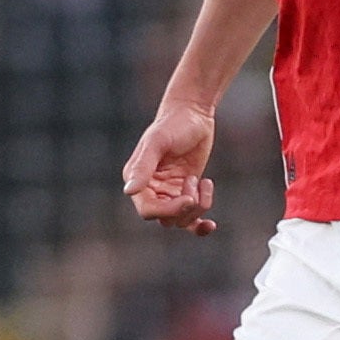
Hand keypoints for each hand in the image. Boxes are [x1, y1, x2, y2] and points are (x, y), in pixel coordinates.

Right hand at [122, 99, 220, 234]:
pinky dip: (199, 225)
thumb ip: (143, 167)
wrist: (193, 114)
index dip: (169, 210)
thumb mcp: (157, 143)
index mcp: (137, 180)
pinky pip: (191, 218)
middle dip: (185, 207)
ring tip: (202, 180)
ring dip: (198, 206)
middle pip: (166, 218)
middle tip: (194, 181)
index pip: (148, 210)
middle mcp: (151, 190)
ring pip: (181, 219)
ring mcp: (170, 192)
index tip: (189, 198)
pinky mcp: (187, 191)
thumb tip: (129, 191)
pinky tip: (210, 225)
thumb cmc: (172, 125)